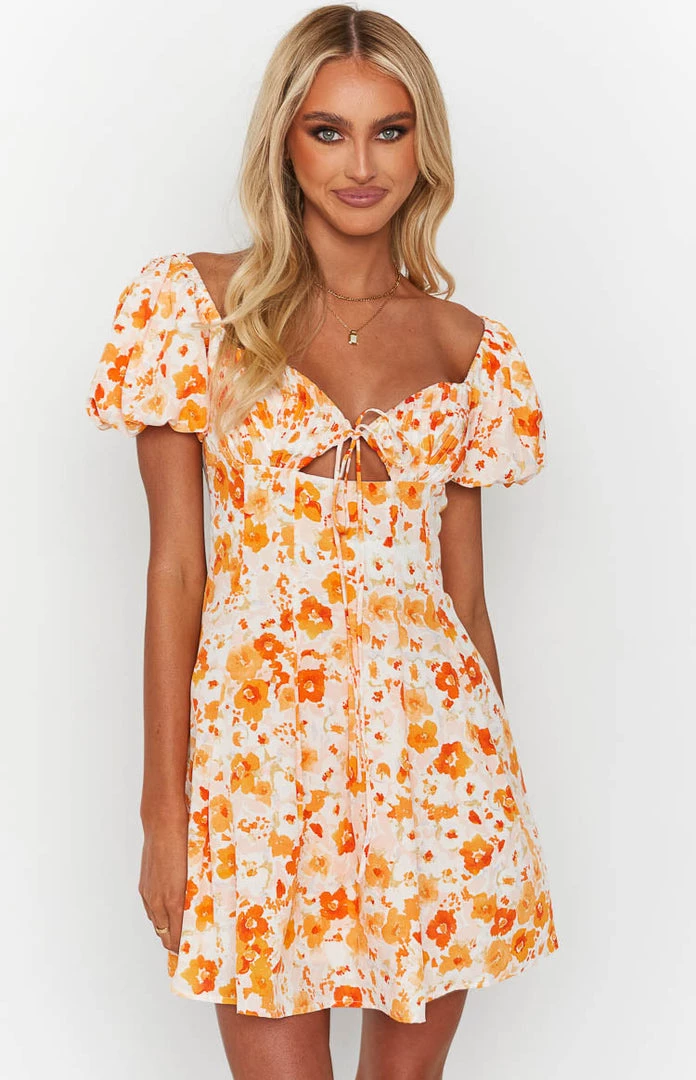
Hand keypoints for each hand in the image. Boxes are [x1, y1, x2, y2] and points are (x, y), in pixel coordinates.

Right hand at [138, 808, 188, 954]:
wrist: (163, 825)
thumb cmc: (184, 844)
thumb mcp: (196, 872)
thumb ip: (197, 896)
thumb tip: (204, 911)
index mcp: (173, 900)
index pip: (177, 937)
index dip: (185, 949)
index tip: (196, 954)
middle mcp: (157, 901)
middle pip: (165, 935)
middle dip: (176, 944)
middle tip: (190, 948)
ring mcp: (148, 894)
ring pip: (157, 923)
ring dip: (168, 930)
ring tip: (181, 933)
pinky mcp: (145, 886)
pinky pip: (152, 910)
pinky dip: (160, 917)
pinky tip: (169, 913)